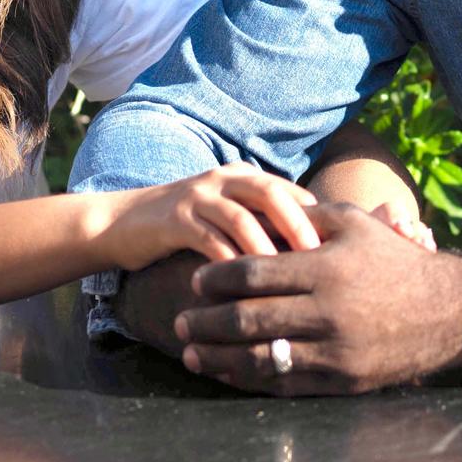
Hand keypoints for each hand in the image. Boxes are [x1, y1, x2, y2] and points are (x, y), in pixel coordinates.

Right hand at [96, 162, 319, 271]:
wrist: (123, 223)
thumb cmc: (186, 227)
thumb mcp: (226, 216)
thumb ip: (261, 222)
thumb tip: (310, 250)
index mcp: (242, 176)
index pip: (288, 189)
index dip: (315, 214)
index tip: (338, 244)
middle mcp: (223, 178)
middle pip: (270, 193)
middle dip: (297, 224)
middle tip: (319, 256)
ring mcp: (198, 196)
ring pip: (240, 216)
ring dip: (265, 246)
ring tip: (285, 275)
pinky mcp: (175, 219)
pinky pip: (207, 238)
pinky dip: (227, 261)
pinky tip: (241, 286)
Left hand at [173, 201, 461, 394]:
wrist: (448, 313)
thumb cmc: (396, 261)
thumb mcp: (356, 224)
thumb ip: (308, 215)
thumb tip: (262, 210)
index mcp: (326, 268)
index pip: (255, 274)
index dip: (219, 278)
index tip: (197, 281)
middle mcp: (327, 311)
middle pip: (249, 319)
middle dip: (207, 322)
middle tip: (181, 321)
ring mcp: (335, 351)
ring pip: (261, 358)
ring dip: (220, 358)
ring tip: (192, 353)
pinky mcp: (343, 381)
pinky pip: (286, 384)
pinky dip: (251, 380)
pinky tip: (230, 373)